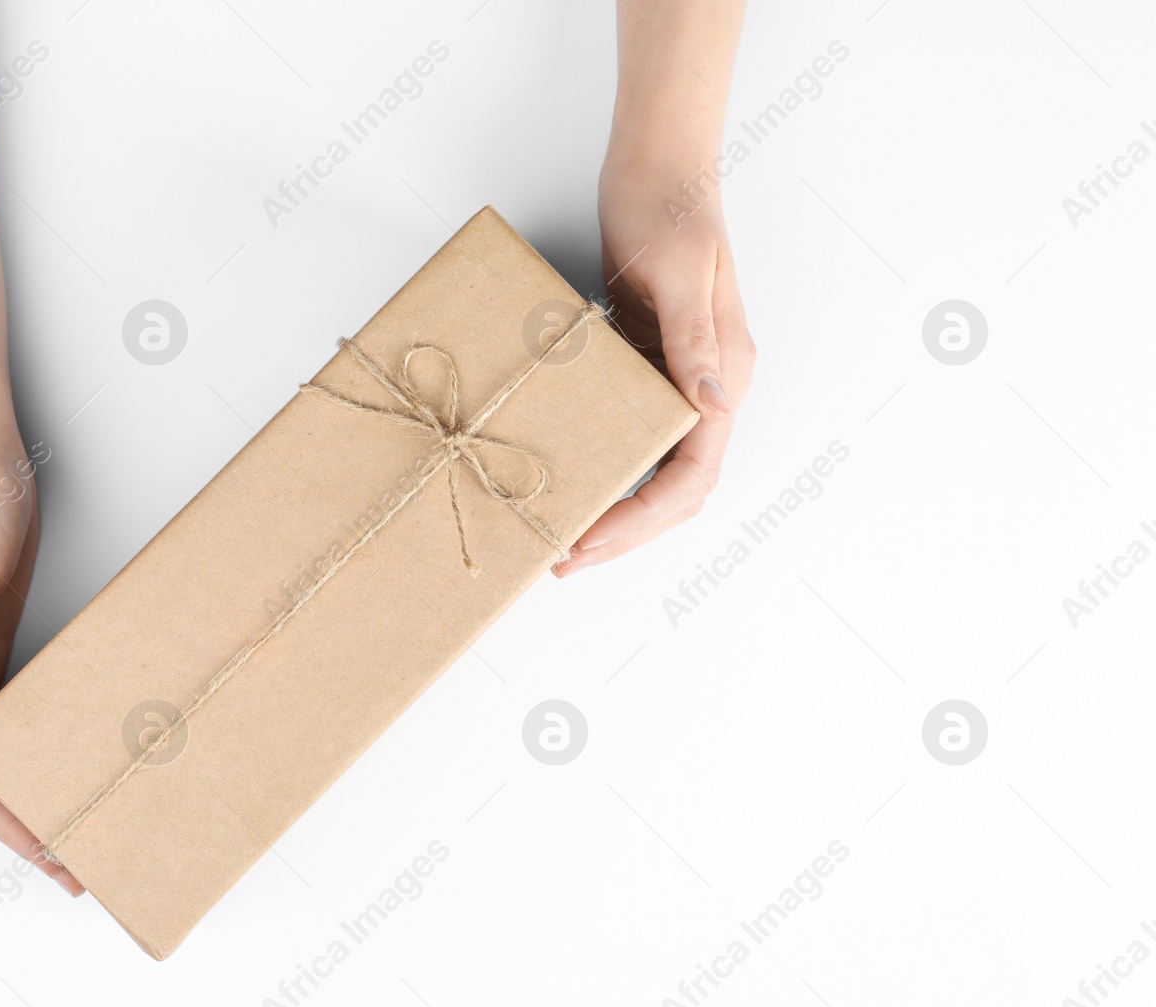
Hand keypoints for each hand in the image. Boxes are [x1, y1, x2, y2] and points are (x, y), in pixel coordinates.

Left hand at [555, 149, 755, 575]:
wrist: (655, 162)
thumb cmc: (670, 206)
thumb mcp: (680, 270)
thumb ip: (696, 338)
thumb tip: (712, 402)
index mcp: (724, 375)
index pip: (693, 475)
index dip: (643, 519)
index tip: (591, 542)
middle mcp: (708, 387)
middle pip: (676, 488)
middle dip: (625, 532)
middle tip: (565, 560)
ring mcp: (679, 379)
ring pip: (656, 468)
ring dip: (616, 508)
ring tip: (564, 537)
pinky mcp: (650, 365)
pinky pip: (634, 435)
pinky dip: (607, 465)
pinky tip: (569, 478)